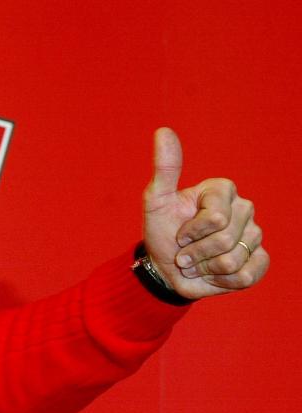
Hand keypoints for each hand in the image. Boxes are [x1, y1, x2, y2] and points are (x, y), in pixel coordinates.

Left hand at [143, 127, 268, 298]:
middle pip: (224, 240)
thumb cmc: (161, 231)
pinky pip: (247, 275)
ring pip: (233, 260)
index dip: (191, 232)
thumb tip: (163, 131)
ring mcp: (254, 235)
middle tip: (184, 252)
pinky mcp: (258, 260)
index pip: (216, 218)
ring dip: (205, 267)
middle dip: (195, 253)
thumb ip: (164, 168)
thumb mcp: (155, 201)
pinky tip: (212, 273)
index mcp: (222, 190)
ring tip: (195, 262)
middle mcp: (243, 208)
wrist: (166, 268)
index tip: (178, 233)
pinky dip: (222, 280)